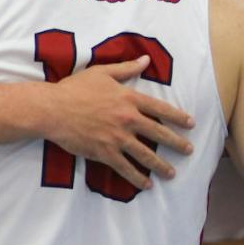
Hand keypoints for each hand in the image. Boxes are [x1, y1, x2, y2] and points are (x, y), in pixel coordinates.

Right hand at [49, 56, 193, 188]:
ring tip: (172, 173)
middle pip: (159, 133)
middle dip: (177, 143)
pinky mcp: (105, 153)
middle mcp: (128, 119)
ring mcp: (117, 138)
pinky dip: (137, 177)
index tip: (190, 124)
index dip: (177, 117)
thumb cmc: (74, 88)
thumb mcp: (101, 73)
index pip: (160, 109)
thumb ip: (126, 68)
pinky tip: (147, 185)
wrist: (52, 109)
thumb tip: (145, 59)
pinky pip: (125, 168)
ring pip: (146, 154)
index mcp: (129, 98)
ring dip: (161, 165)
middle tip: (189, 150)